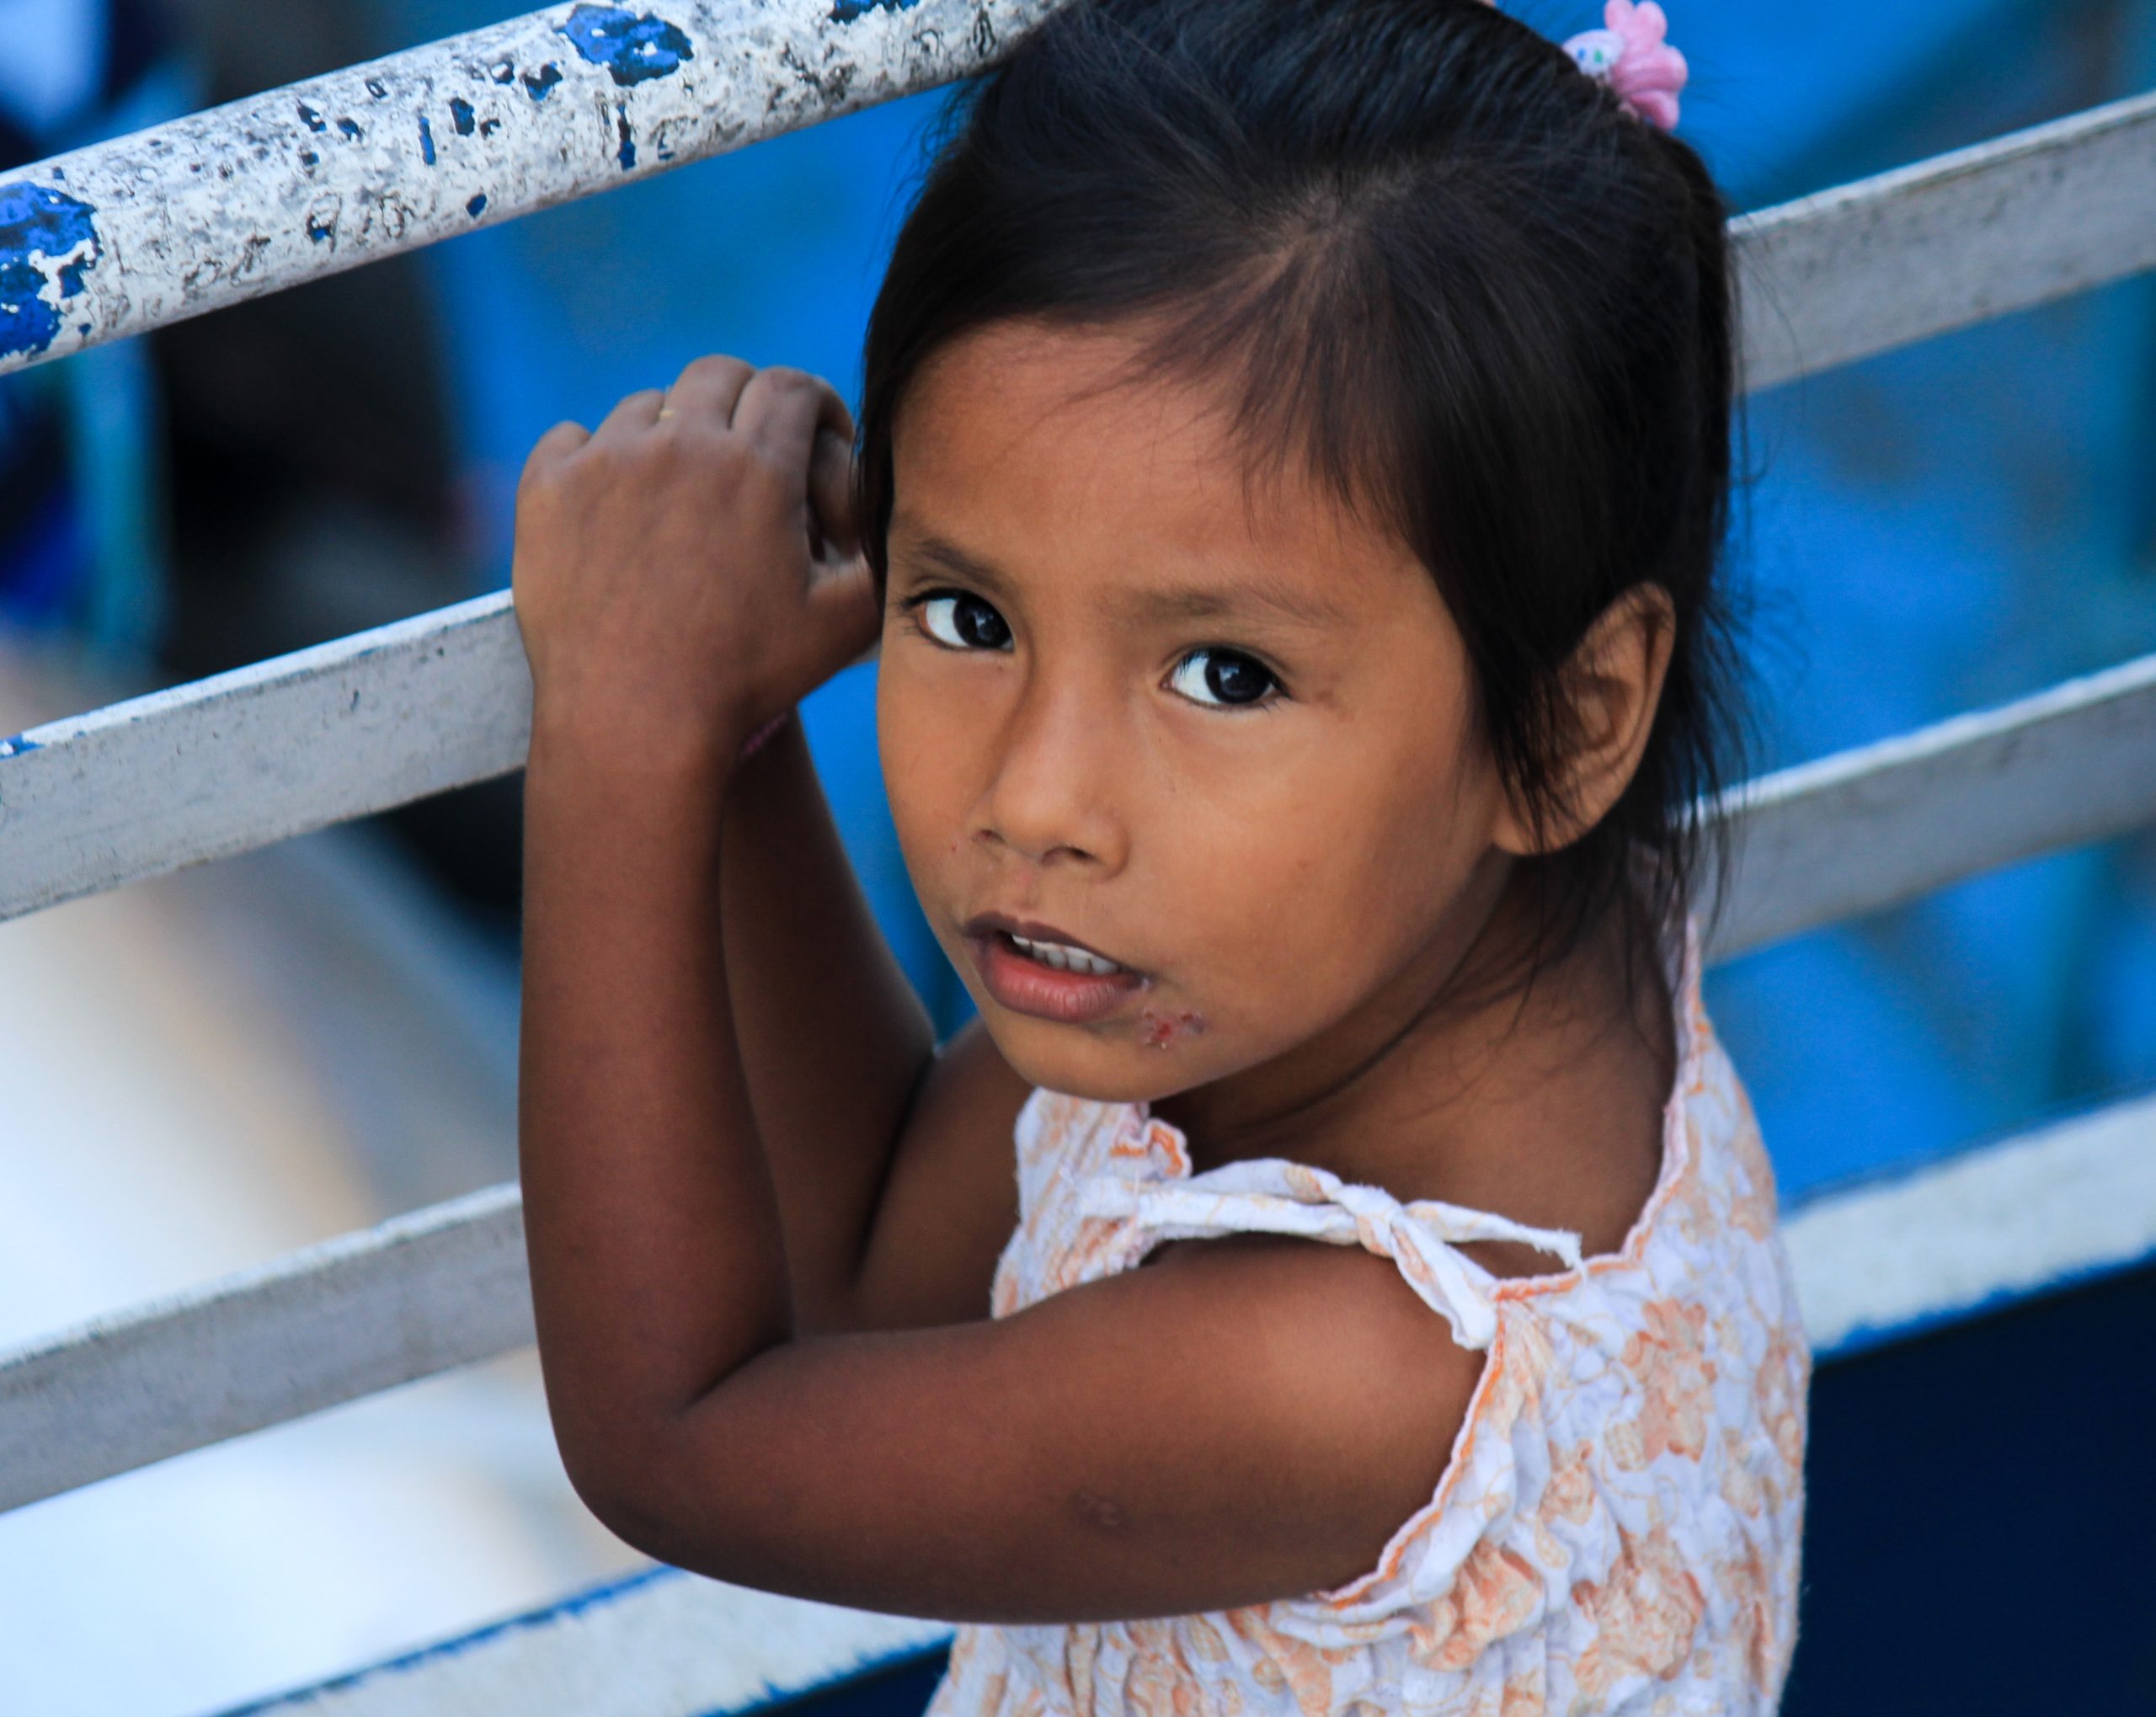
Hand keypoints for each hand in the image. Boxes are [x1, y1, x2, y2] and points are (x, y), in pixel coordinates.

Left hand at [512, 356, 877, 763]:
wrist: (633, 722)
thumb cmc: (745, 680)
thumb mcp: (845, 624)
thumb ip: (882, 555)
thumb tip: (895, 513)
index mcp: (759, 468)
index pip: (792, 387)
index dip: (814, 403)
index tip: (816, 430)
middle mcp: (682, 446)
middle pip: (720, 375)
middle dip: (746, 400)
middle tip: (752, 446)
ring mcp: (606, 462)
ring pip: (647, 406)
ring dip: (673, 432)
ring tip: (681, 486)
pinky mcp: (547, 489)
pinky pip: (573, 438)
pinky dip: (596, 459)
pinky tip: (615, 504)